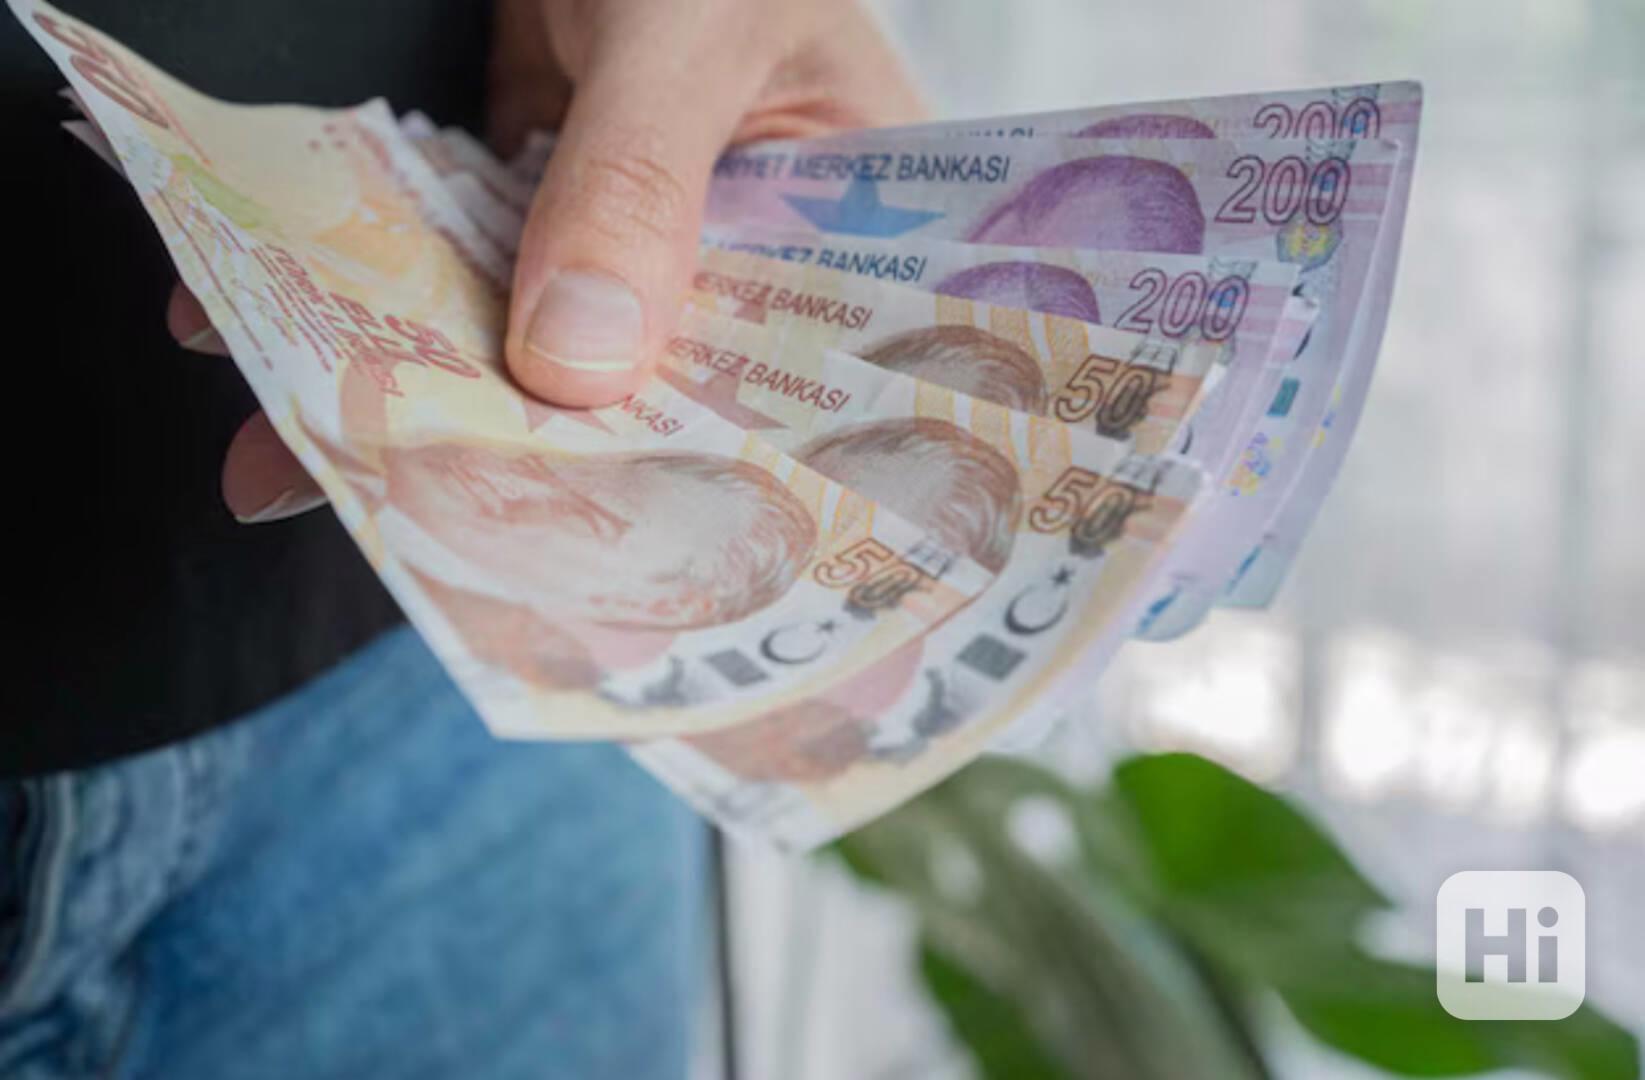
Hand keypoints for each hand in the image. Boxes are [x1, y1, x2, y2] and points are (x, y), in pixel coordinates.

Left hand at [170, 0, 922, 522]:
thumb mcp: (692, 25)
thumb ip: (635, 181)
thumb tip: (570, 367)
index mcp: (851, 221)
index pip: (792, 383)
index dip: (709, 477)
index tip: (621, 563)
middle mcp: (744, 234)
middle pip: (649, 376)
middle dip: (535, 454)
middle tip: (423, 530)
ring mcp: (636, 205)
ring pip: (542, 324)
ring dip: (427, 376)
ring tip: (310, 450)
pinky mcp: (544, 164)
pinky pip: (468, 245)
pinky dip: (387, 280)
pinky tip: (293, 328)